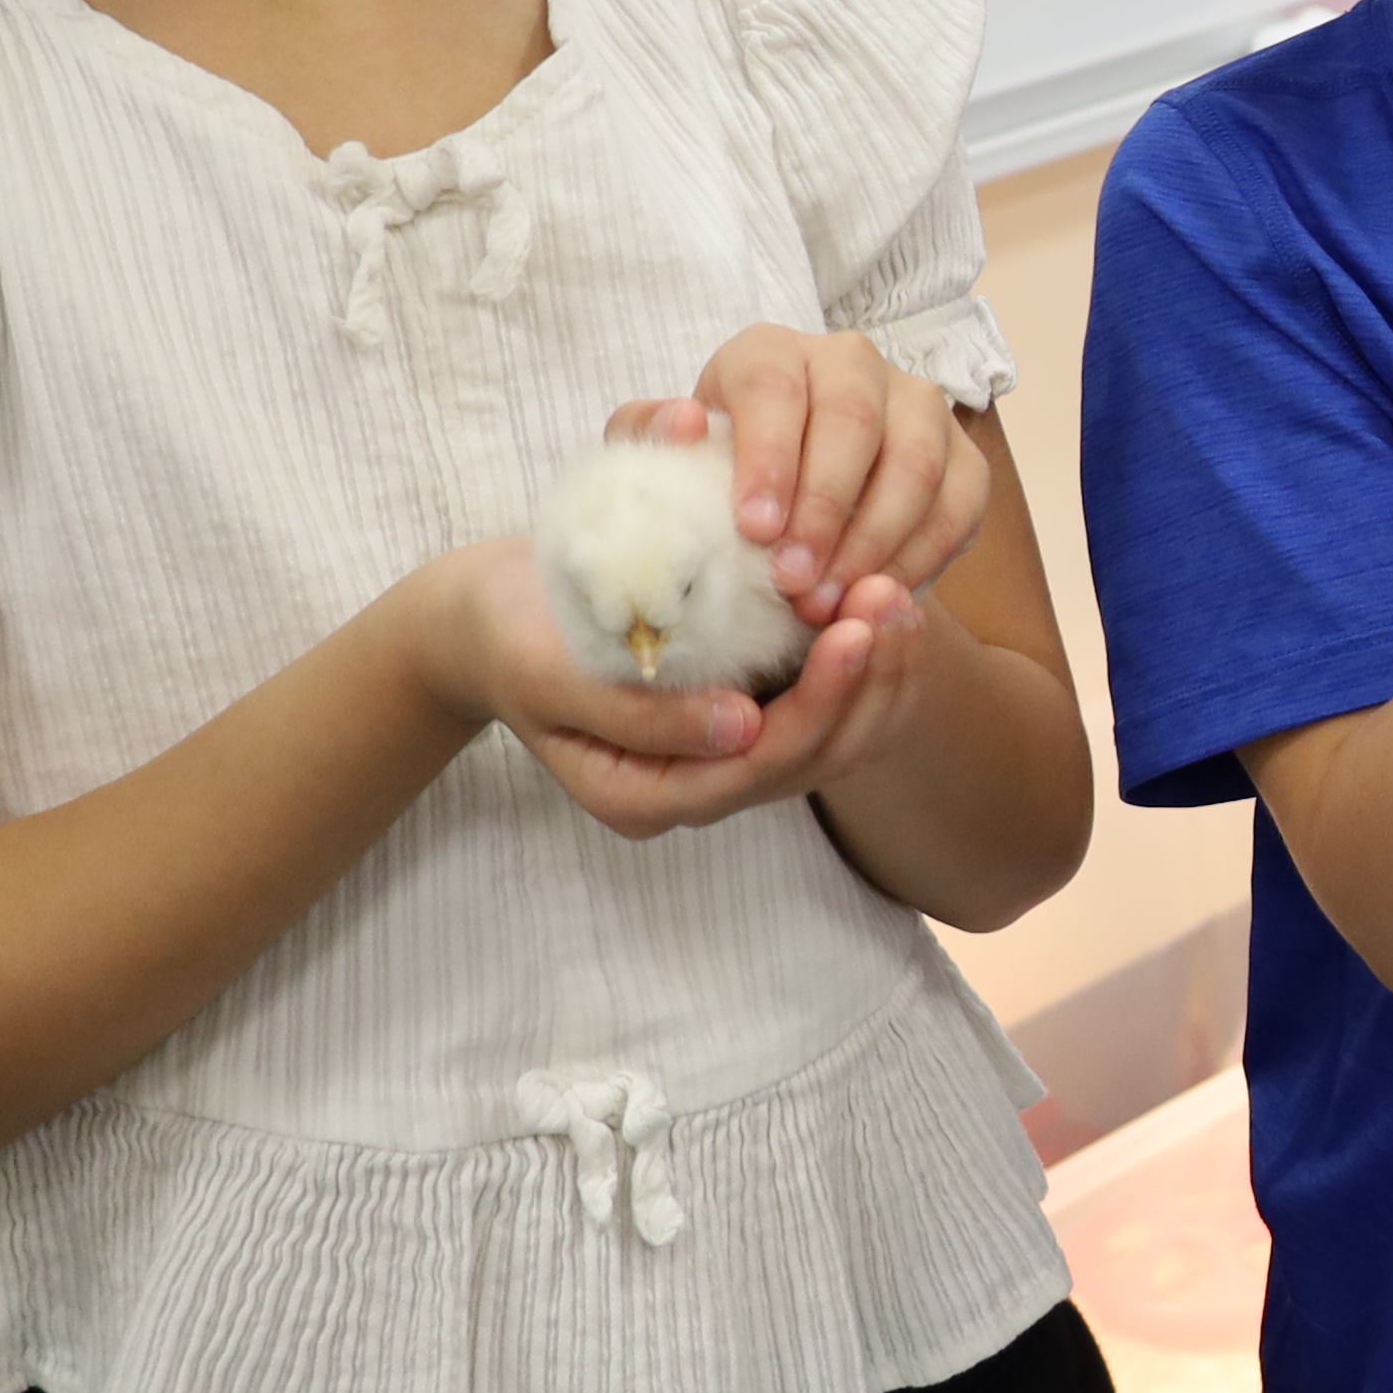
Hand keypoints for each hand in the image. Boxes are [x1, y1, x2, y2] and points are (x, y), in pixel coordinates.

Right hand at [399, 533, 945, 839]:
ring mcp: (727, 761)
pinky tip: (885, 602)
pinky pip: (830, 708)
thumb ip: (639, 715)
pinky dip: (865, 662)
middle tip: (893, 596)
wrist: (490, 619)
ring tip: (902, 594)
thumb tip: (741, 731)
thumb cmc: (509, 637)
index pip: (764, 765)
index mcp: (647, 798)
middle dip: (869, 682)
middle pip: (816, 759)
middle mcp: (698, 793)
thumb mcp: (550, 673)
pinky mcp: (749, 718)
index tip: (856, 624)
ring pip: (838, 740)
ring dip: (880, 673)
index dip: (823, 699)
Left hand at [665, 331, 984, 625]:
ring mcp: (917, 406)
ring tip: (831, 601)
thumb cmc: (717, 486)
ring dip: (875, 540)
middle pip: (854, 419)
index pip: (774, 385)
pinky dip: (923, 557)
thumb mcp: (668, 465)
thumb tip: (684, 424)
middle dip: (826, 508)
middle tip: (793, 584)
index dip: (769, 456)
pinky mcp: (963, 456)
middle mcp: (851, 364)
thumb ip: (651, 441)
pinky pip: (960, 503)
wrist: (784, 519)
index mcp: (771, 353)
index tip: (754, 530)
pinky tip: (879, 596)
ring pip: (916, 461)